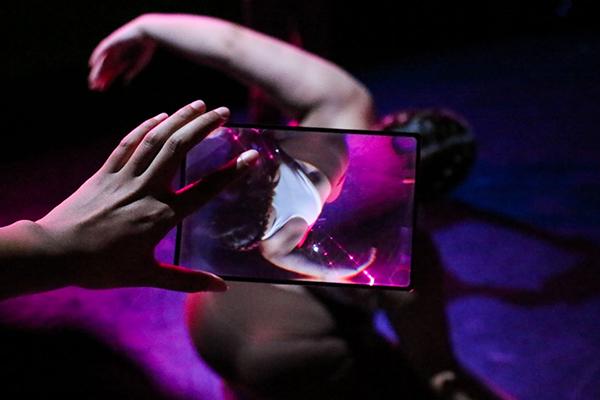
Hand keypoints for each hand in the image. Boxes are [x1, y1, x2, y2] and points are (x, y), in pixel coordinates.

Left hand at [35, 100, 257, 291]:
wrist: (54, 253)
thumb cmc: (101, 267)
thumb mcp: (147, 276)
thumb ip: (187, 280)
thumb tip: (221, 287)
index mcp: (161, 215)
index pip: (205, 189)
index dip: (231, 172)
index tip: (251, 155)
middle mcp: (146, 190)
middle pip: (179, 149)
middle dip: (204, 126)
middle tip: (224, 111)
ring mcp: (124, 177)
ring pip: (156, 139)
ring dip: (179, 118)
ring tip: (199, 103)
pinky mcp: (105, 172)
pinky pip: (128, 143)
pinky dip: (145, 126)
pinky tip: (160, 115)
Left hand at [89, 16, 154, 90]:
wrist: (148, 32)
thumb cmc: (147, 47)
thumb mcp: (139, 63)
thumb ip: (132, 71)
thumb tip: (125, 81)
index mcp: (123, 60)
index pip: (111, 72)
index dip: (106, 80)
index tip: (101, 89)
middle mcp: (116, 55)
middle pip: (104, 68)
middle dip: (99, 78)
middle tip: (94, 87)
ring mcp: (113, 48)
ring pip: (102, 62)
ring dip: (97, 71)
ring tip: (92, 80)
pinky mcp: (112, 42)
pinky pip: (102, 50)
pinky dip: (96, 56)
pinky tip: (92, 64)